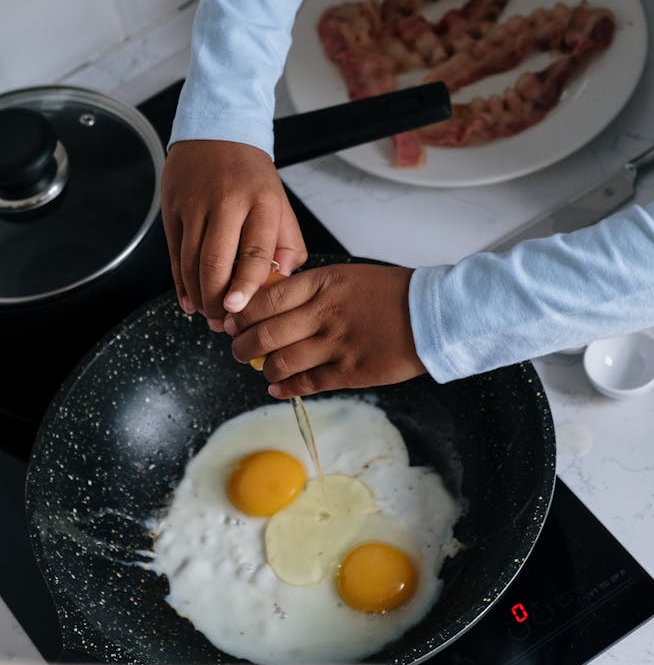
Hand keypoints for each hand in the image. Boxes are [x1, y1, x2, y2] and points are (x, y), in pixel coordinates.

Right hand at [161, 140, 306, 328]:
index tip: (238, 308)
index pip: (252, 250)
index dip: (245, 284)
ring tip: (210, 315)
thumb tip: (280, 280)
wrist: (216, 132)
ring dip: (198, 296)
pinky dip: (181, 283)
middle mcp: (226, 201)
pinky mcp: (172, 209)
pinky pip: (175, 255)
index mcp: (260, 201)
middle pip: (214, 261)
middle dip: (216, 299)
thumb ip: (287, 244)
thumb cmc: (251, 176)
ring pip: (190, 262)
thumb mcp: (280, 203)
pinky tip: (190, 301)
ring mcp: (194, 205)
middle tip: (224, 321)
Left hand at [223, 263, 426, 397]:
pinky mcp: (350, 372)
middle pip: (265, 334)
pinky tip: (277, 387)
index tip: (231, 321)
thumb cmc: (391, 293)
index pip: (265, 300)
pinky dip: (285, 387)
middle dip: (242, 345)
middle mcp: (324, 313)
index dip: (241, 315)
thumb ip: (311, 290)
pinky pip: (307, 383)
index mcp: (322, 284)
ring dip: (264, 368)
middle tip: (238, 349)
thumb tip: (273, 306)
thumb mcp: (346, 277)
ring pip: (281, 362)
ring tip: (262, 368)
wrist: (432, 314)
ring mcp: (336, 344)